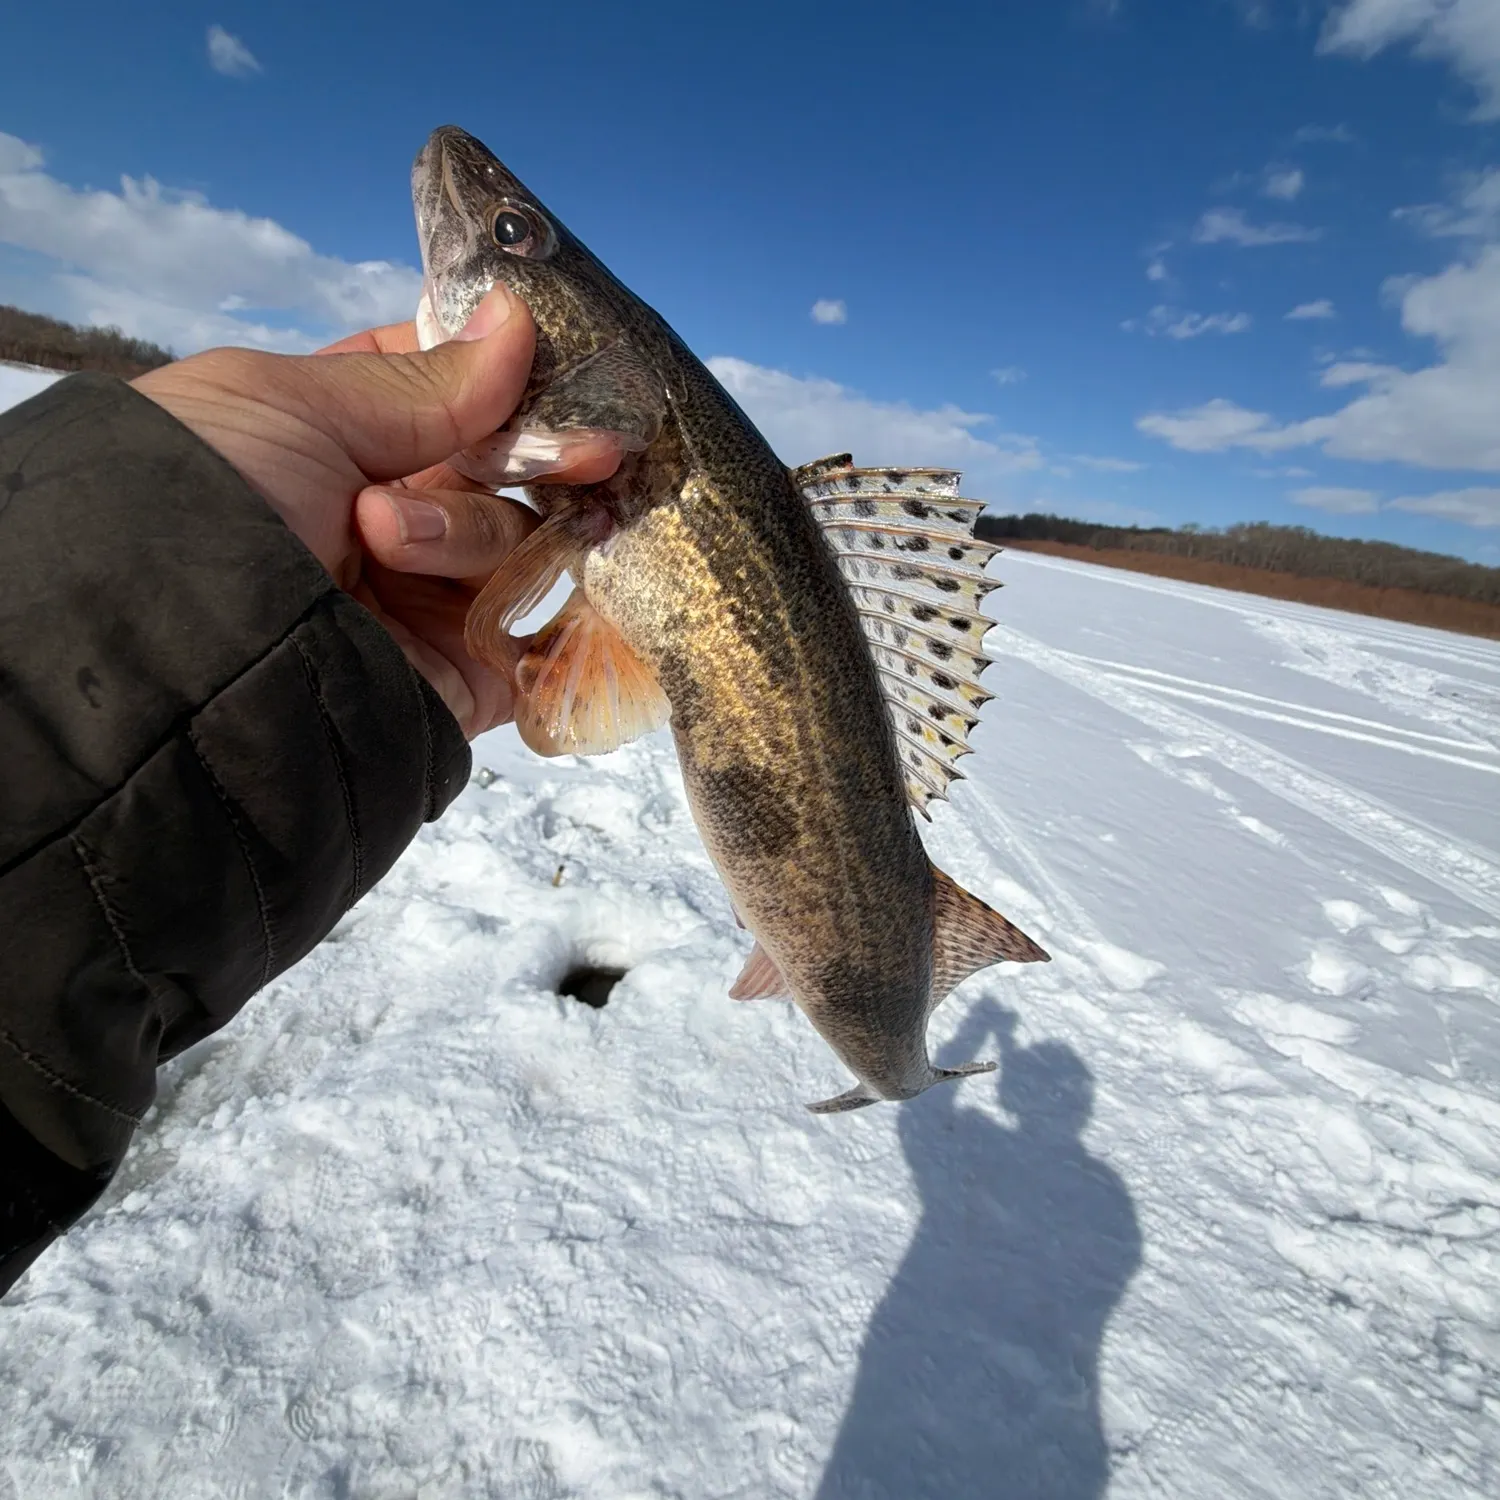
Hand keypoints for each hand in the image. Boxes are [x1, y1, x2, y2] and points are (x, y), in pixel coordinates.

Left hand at [131, 287, 623, 736]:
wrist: (172, 648)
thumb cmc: (208, 493)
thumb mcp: (296, 407)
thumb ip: (426, 382)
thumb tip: (517, 317)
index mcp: (339, 440)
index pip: (450, 394)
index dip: (501, 373)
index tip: (547, 355)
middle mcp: (389, 520)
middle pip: (501, 472)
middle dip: (523, 453)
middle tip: (578, 447)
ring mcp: (426, 603)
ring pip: (513, 544)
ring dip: (463, 531)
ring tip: (382, 539)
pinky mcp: (459, 678)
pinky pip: (540, 645)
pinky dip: (566, 616)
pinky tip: (571, 579)